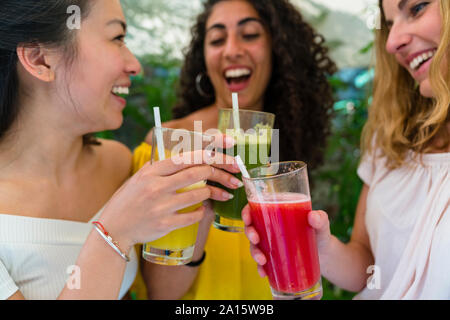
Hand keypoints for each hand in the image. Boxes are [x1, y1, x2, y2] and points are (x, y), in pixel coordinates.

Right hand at [100, 149, 240, 252]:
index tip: (228, 152)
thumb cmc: (129, 200)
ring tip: (224, 194)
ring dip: (215, 193)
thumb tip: (194, 158)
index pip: (188, 157)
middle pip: (198, 173)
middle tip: (235, 177)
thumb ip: (164, 168)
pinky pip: (194, 215)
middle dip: (222, 173)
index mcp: (152, 171)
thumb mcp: (141, 177)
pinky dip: (203, 211)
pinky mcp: (165, 224)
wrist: (113, 228)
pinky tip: (205, 209)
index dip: (212, 152)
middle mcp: (156, 186)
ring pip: (200, 194)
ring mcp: (161, 206)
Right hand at [242, 205, 331, 277]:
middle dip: (249, 233)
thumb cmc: (321, 234)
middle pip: (252, 226)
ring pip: (255, 244)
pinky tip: (263, 272)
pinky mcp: (273, 256)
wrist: (325, 255)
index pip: (256, 207)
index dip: (247, 212)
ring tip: (262, 260)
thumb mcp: (322, 224)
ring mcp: (271, 242)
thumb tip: (313, 216)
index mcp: (278, 211)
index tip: (247, 219)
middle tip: (256, 239)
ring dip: (254, 252)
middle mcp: (271, 226)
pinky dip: (260, 267)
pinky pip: (262, 261)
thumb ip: (321, 219)